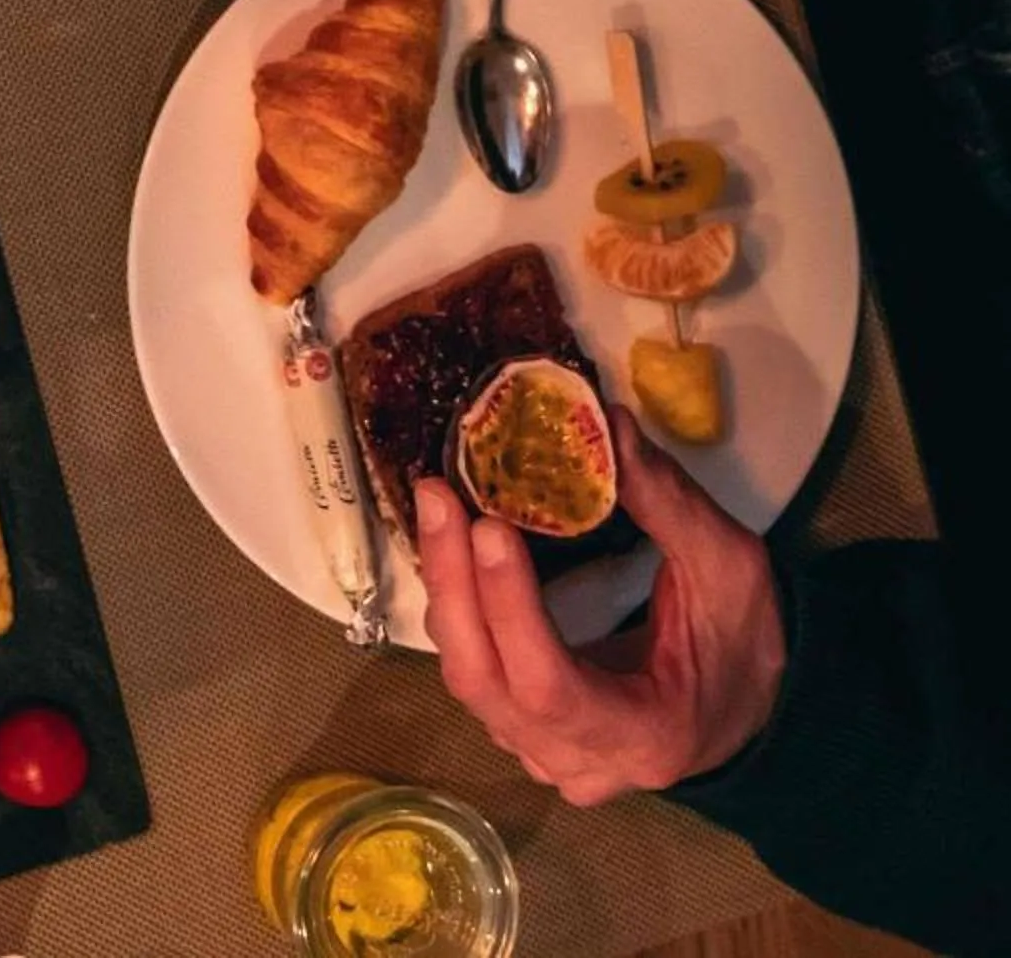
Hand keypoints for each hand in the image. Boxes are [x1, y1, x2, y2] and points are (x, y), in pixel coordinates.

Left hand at [416, 408, 786, 803]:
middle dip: (455, 585)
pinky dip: (457, 607)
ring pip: (468, 678)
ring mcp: (542, 754)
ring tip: (438, 507)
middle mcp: (580, 762)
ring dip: (448, 589)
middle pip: (486, 682)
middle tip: (438, 496)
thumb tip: (607, 424)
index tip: (489, 525)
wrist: (748, 709)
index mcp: (645, 735)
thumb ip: (669, 505)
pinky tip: (450, 548)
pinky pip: (472, 671)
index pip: (549, 685)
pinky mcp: (520, 731)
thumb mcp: (729, 569)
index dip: (509, 607)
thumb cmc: (746, 641)